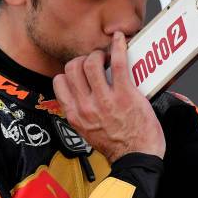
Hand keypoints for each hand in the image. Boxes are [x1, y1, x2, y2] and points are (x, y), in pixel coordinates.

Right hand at [53, 32, 164, 162]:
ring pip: (91, 62)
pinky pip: (118, 63)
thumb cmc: (119, 147)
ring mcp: (105, 99)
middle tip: (97, 63)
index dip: (70, 72)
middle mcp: (86, 106)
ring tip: (107, 57)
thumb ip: (83, 114)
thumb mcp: (89, 132)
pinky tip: (120, 40)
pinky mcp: (125, 94)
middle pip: (73, 68)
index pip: (59, 81)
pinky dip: (119, 47)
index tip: (82, 71)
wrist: (138, 158)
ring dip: (99, 54)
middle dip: (84, 60)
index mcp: (75, 115)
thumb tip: (83, 98)